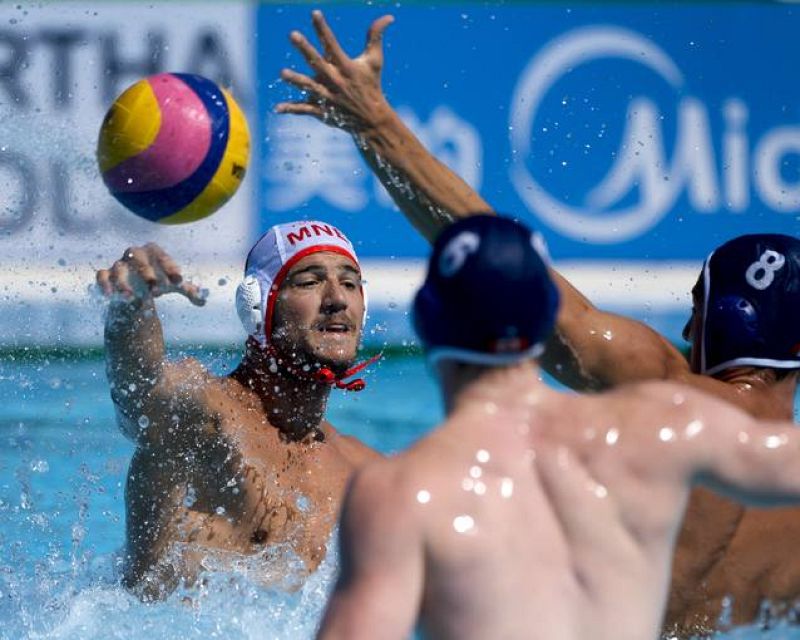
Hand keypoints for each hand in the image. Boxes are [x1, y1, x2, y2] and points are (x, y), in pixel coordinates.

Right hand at [95, 243, 206, 305]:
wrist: (137, 289)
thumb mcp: (173, 286)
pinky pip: (102, 276)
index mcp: (153, 252)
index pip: (161, 255)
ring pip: (118, 268)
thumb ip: (189, 291)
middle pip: (138, 257)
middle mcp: (134, 254)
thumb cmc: (158, 282)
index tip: (179, 281)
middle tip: (158, 290)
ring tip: (133, 298)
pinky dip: (105, 285)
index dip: (170, 267)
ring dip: (124, 283)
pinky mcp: (106, 275)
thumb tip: (203, 301)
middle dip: (148, 273)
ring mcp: (119, 264)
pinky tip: (111, 297)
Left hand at [276, 10, 394, 131]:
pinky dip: (291, 109)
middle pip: (318, 62)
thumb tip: (389, 16)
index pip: (333, 44)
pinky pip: (305, 110)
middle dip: (306, 49)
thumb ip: (376, 37)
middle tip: (293, 35)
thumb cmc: (371, 86)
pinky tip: (277, 108)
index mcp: (346, 67)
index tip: (314, 12)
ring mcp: (328, 96)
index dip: (323, 28)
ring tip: (283, 73)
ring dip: (296, 80)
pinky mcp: (323, 111)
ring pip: (309, 87)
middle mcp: (336, 80)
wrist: (372, 120)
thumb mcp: (375, 61)